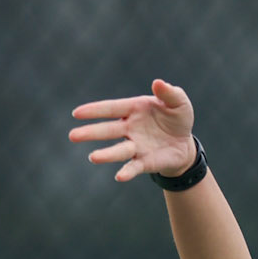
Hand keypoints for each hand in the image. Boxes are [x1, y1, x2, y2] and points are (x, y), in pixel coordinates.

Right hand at [69, 78, 195, 183]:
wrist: (184, 143)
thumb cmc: (177, 118)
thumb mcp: (179, 103)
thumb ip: (170, 93)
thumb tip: (158, 83)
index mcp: (134, 109)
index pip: (111, 108)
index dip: (94, 110)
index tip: (77, 113)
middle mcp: (130, 128)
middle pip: (108, 130)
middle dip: (91, 132)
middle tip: (73, 136)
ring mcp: (135, 146)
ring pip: (118, 150)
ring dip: (106, 154)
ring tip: (93, 157)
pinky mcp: (144, 162)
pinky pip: (134, 166)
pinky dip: (127, 171)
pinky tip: (119, 176)